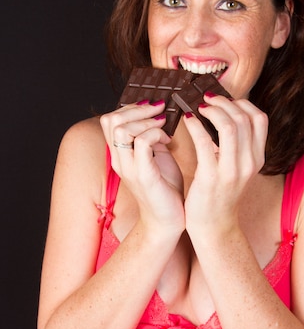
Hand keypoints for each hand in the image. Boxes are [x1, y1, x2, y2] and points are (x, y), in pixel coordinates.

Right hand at [100, 101, 184, 231]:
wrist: (168, 220)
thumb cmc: (165, 188)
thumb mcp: (157, 156)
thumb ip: (152, 137)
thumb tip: (158, 116)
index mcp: (119, 155)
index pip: (110, 120)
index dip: (130, 108)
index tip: (152, 108)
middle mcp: (119, 160)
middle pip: (111, 120)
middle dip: (137, 109)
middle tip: (158, 111)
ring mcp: (129, 169)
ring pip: (122, 130)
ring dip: (146, 121)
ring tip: (163, 125)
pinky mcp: (144, 176)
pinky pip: (143, 144)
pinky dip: (156, 134)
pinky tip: (168, 140)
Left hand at [183, 94, 267, 234]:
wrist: (214, 227)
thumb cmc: (221, 195)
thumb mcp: (238, 168)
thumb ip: (238, 145)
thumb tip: (225, 115)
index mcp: (258, 158)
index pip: (259, 118)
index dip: (242, 103)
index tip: (224, 99)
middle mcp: (249, 163)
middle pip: (244, 118)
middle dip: (223, 102)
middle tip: (206, 98)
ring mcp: (232, 171)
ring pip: (230, 126)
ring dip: (211, 110)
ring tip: (198, 106)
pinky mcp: (211, 177)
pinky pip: (204, 142)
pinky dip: (195, 125)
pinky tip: (187, 119)